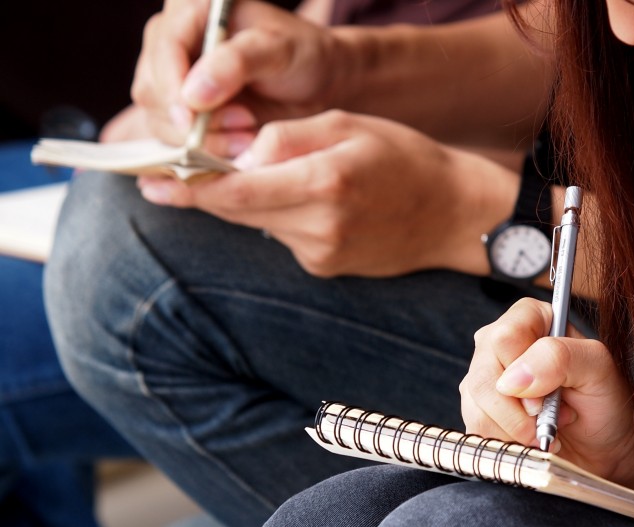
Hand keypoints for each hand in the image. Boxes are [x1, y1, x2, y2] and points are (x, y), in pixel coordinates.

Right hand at [132, 0, 340, 153]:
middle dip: (193, 119)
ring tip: (248, 134)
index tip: (191, 118)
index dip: (171, 85)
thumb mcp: (278, 50)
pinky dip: (205, 152)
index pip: (163, 47)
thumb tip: (192, 94)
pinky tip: (239, 148)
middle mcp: (172, 44)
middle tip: (244, 123)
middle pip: (152, 90)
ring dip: (203, 140)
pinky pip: (174, 143)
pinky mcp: (181, 116)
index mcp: (190, 10)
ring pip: (160, 122)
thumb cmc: (301, 56)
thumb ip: (237, 63)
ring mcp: (172, 81)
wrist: (317, 84)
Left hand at [136, 110, 515, 277]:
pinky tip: (310, 203)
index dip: (190, 188)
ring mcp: (322, 255)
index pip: (238, 189)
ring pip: (259, 225)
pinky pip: (283, 239)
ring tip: (274, 181)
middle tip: (170, 179)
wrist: (455, 216)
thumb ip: (289, 136)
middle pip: (238, 211)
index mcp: (326, 183)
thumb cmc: (406, 159)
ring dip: (248, 202)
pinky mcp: (326, 269)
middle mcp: (320, 227)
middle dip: (205, 194)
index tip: (153, 184)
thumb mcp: (350, 125)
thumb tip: (239, 155)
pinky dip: (279, 218)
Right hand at [460, 298, 633, 491]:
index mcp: (530, 318)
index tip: (550, 397)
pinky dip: (507, 445)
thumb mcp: (598, 368)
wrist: (604, 445)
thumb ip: (560, 357)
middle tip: (549, 419)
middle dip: (518, 413)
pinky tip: (529, 439)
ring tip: (544, 428)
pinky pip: (476, 431)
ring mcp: (484, 378)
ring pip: (476, 409)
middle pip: (482, 378)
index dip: (525, 375)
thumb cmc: (605, 401)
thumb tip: (514, 378)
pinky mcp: (477, 410)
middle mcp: (499, 344)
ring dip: (515, 432)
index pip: (504, 339)